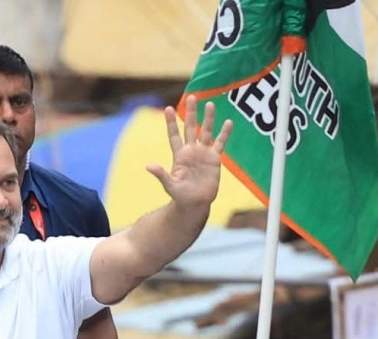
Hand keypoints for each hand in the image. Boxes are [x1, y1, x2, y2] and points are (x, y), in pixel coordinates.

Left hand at [147, 95, 232, 210]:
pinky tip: (229, 122)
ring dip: (209, 119)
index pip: (174, 135)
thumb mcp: (170, 185)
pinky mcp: (214, 159)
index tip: (168, 108)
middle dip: (191, 113)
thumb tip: (148, 166)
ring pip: (206, 132)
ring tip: (210, 104)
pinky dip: (224, 134)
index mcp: (179, 155)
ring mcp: (203, 153)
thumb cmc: (180, 195)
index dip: (172, 122)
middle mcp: (191, 151)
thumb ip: (161, 174)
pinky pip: (220, 144)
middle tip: (192, 97)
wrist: (195, 203)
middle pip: (191, 128)